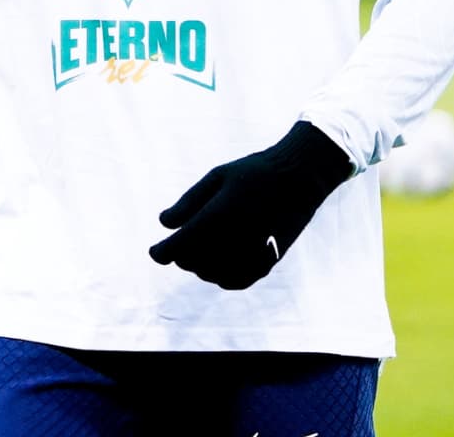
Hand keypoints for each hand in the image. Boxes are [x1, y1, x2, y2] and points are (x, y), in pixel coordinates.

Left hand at [148, 122, 353, 290]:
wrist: (299, 178)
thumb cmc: (254, 172)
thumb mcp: (217, 177)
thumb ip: (189, 202)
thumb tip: (164, 224)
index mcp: (219, 215)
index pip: (179, 246)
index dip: (161, 252)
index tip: (155, 252)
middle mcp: (235, 239)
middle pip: (192, 262)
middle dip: (181, 253)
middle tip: (181, 241)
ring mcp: (252, 254)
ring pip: (210, 274)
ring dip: (199, 265)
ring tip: (200, 248)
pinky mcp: (267, 263)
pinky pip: (234, 281)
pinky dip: (221, 275)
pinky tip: (219, 262)